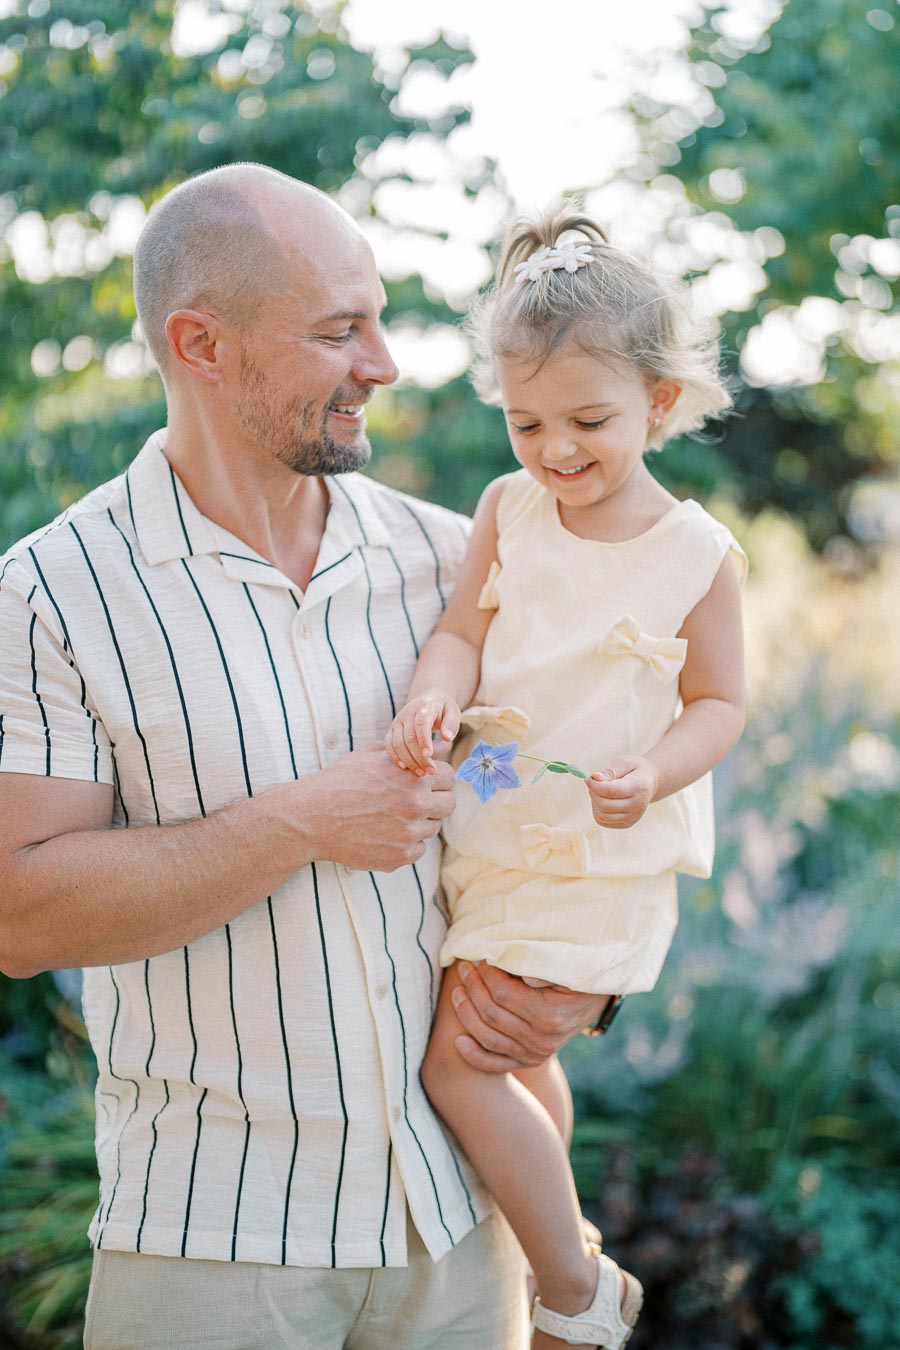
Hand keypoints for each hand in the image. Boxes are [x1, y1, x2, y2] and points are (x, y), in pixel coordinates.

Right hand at [311, 745, 455, 870]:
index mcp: (413, 776)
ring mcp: (409, 833)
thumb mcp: (373, 756)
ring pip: (432, 828)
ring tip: (391, 818)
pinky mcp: (400, 856)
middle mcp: (416, 804)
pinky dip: (406, 844)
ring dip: (419, 823)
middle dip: (434, 801)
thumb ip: (412, 752)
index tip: (423, 784)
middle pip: (448, 804)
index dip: (436, 779)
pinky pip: (418, 850)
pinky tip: (384, 835)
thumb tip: (442, 747)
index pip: (449, 777)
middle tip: (410, 803)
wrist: (312, 817)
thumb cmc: (340, 781)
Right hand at [384, 692, 460, 775]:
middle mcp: (407, 713)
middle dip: (419, 757)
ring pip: (398, 743)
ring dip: (409, 760)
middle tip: (431, 771)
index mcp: (424, 707)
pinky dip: (395, 757)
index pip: (421, 723)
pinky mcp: (392, 729)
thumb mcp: (453, 712)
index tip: (429, 756)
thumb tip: (447, 738)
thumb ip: (451, 724)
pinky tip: (405, 767)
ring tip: (422, 773)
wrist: (428, 699)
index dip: (424, 740)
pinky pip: (388, 744)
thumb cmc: (442, 709)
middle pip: (409, 738)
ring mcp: (397, 721)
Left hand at [449, 961, 608, 1071]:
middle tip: (464, 967)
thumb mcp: (568, 967)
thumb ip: (545, 969)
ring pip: (488, 1037)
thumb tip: (524, 977)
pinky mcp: (528, 1061)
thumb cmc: (577, 976)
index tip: (477, 956)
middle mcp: (541, 1040)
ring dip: (466, 1013)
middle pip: (491, 1014)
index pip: (502, 993)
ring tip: (457, 991)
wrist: (593, 1000)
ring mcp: (534, 1054)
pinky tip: (458, 1041)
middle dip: (473, 987)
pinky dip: (474, 1056)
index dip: (485, 974)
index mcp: (550, 1015)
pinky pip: (495, 1064)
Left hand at [586, 754, 658, 827]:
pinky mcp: (627, 824)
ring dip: (594, 802)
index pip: (611, 791)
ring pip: (602, 816)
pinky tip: (603, 800)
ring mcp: (633, 817)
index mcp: (639, 787)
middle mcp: (638, 805)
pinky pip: (603, 821)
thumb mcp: (624, 763)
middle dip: (593, 793)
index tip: (588, 778)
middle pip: (605, 805)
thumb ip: (609, 771)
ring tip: (599, 792)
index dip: (594, 785)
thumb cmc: (634, 769)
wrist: (650, 782)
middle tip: (593, 783)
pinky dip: (597, 811)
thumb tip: (594, 777)